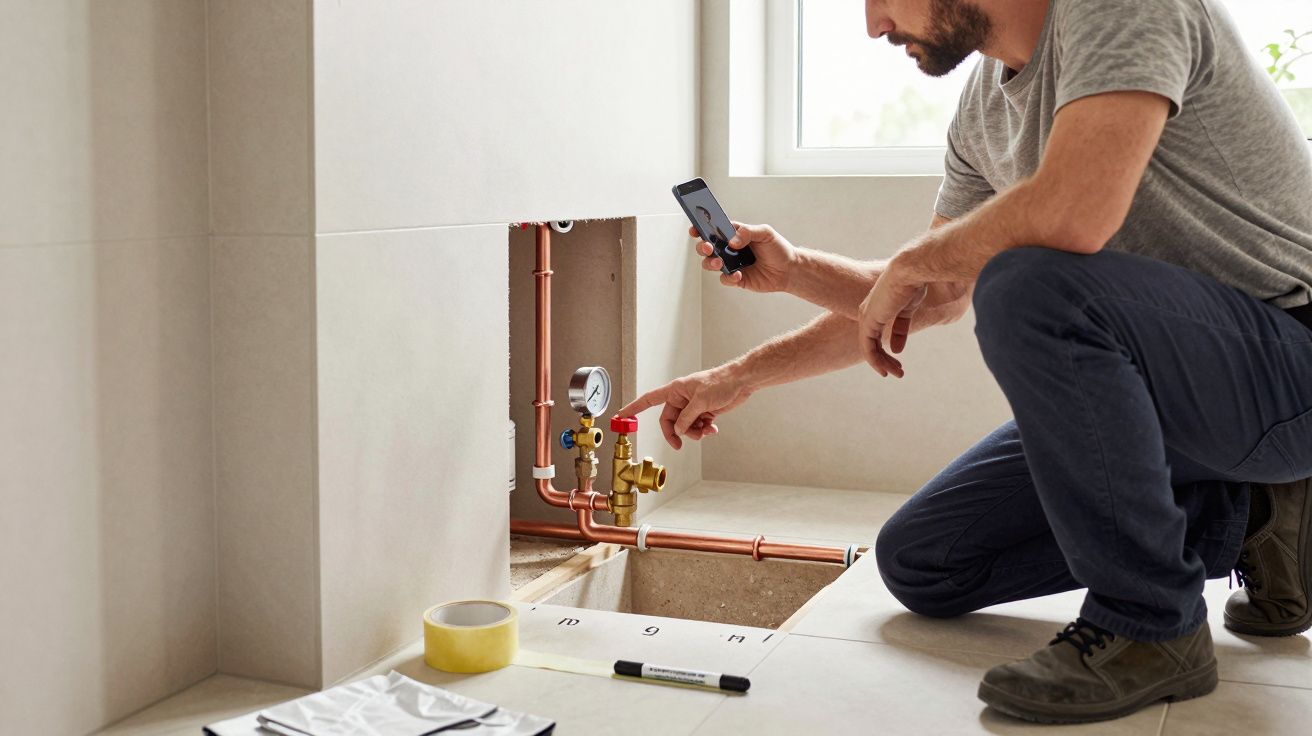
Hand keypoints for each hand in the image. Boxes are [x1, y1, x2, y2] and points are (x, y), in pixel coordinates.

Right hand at [615, 366, 754, 448]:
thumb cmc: (721, 383)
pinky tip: (712, 429)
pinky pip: (697, 426)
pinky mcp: (704, 412)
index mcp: (675, 390)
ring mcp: (692, 406)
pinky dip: (703, 430)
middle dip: (677, 433)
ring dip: (693, 433)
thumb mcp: (700, 402)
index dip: (634, 408)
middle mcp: (681, 398)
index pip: (649, 400)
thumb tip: (678, 430)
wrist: (741, 382)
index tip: (621, 416)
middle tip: (680, 444)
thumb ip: (687, 418)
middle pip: (670, 421)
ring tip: (706, 430)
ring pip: (684, 426)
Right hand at [690, 222, 795, 292]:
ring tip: (720, 263)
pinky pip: (725, 279)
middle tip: (708, 247)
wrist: (790, 270)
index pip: (714, 229)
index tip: (695, 229)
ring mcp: (732, 264)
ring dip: (711, 263)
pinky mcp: (737, 279)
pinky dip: (728, 277)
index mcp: (735, 234)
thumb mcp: (765, 233)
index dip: (701, 228)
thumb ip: (747, 232)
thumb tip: (732, 241)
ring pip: (711, 264)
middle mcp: (730, 249)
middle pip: (707, 247)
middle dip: (702, 247)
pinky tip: (738, 275)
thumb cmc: (778, 249)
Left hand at [857, 255, 928, 378]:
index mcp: (878, 306)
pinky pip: (868, 348)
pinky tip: (884, 370)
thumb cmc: (915, 282)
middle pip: (872, 342)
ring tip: (896, 374)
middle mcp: (868, 312)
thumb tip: (897, 349)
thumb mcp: (909, 308)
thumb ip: (901, 327)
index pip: (878, 332)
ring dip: (883, 364)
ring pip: (870, 348)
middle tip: (898, 373)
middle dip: (885, 360)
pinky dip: (876, 361)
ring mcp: (866, 317)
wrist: (910, 271)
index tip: (899, 362)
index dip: (888, 349)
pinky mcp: (868, 322)